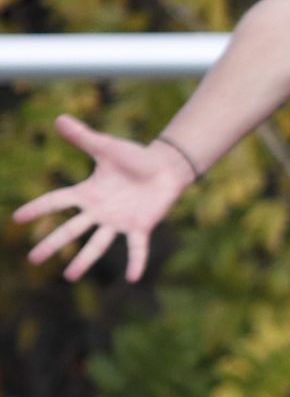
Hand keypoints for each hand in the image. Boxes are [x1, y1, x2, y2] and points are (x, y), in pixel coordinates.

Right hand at [13, 115, 196, 280]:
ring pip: (98, 244)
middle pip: (71, 230)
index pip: (57, 201)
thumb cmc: (135, 158)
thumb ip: (84, 137)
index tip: (16, 218)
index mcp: (88, 193)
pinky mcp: (141, 226)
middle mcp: (99, 211)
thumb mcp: (107, 147)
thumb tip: (59, 118)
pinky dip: (136, 262)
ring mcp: (119, 221)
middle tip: (34, 259)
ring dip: (85, 260)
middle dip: (52, 243)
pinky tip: (132, 278)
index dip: (38, 208)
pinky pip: (137, 248)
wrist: (166, 167)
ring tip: (70, 276)